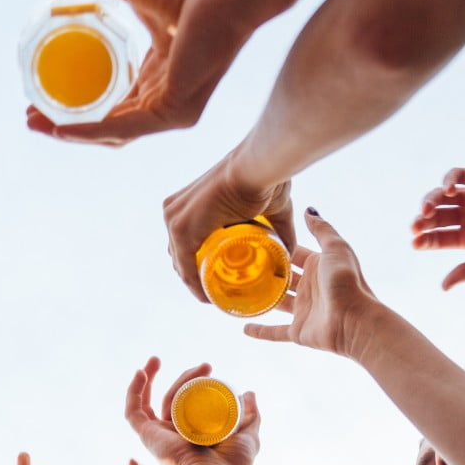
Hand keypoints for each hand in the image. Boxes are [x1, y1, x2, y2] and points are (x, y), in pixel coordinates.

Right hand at [24, 0, 262, 145]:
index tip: (42, 95)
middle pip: (110, 123)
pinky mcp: (175, 111)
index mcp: (160, 71)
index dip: (78, 103)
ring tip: (37, 123)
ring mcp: (172, 108)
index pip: (116, 100)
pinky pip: (125, 129)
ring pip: (113, 133)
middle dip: (67, 124)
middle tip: (31, 115)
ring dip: (72, 132)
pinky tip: (61, 127)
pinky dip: (91, 130)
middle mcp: (167, 96)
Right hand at [122, 356, 261, 464]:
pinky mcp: (147, 435)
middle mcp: (173, 435)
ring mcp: (158, 435)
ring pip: (159, 399)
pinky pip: (133, 411)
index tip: (209, 370)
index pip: (188, 404)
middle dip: (185, 377)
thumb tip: (247, 393)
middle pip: (174, 398)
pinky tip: (141, 372)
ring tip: (171, 360)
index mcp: (192, 435)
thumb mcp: (248, 436)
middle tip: (206, 366)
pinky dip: (134, 391)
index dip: (193, 383)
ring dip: (164, 376)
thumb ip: (251, 416)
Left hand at [163, 154, 295, 301]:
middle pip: (181, 253)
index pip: (186, 241)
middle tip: (220, 291)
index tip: (217, 281)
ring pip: (181, 261)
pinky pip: (184, 264)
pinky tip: (208, 297)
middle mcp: (175, 209)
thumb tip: (289, 253)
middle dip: (198, 275)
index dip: (199, 265)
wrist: (259, 167)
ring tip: (216, 297)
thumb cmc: (267, 180)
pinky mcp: (180, 226)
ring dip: (197, 282)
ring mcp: (174, 217)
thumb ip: (279, 231)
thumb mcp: (272, 211)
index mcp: (188, 203)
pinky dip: (195, 283)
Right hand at [245, 208, 382, 359]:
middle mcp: (310, 287)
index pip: (294, 254)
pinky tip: (244, 328)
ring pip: (277, 303)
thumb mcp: (336, 248)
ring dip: (262, 298)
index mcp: (318, 266)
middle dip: (266, 272)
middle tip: (241, 264)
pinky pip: (275, 332)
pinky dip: (261, 332)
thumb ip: (322, 229)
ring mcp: (303, 310)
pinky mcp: (298, 331)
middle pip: (283, 278)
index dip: (278, 247)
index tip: (256, 240)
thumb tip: (309, 210)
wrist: (355, 320)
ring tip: (238, 292)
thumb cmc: (347, 281)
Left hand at [410, 167, 464, 289]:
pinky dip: (448, 179)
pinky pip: (458, 175)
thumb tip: (444, 287)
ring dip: (431, 200)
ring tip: (429, 207)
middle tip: (417, 224)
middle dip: (423, 220)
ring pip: (442, 196)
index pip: (438, 238)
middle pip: (436, 217)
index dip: (424, 239)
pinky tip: (450, 188)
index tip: (415, 242)